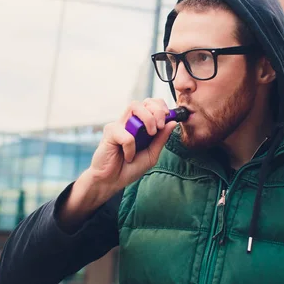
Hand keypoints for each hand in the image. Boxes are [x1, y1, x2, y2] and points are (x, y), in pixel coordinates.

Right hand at [63, 98, 176, 222]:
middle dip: (157, 111)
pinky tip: (128, 157)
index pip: (151, 104)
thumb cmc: (129, 168)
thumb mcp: (151, 155)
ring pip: (134, 106)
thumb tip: (173, 123)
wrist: (111, 181)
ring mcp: (119, 125)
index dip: (161, 107)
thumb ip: (161, 139)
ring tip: (150, 134)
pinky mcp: (110, 132)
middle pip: (144, 102)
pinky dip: (131, 148)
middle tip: (159, 126)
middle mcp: (129, 122)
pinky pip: (126, 135)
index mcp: (140, 125)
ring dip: (147, 119)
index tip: (168, 118)